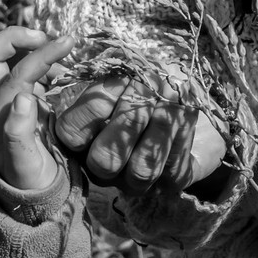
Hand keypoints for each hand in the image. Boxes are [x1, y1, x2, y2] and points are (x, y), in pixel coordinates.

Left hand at [0, 28, 76, 190]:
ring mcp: (6, 100)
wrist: (29, 196)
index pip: (17, 72)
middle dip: (15, 37)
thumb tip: (22, 98)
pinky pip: (21, 68)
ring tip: (62, 53)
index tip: (70, 43)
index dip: (42, 53)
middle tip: (48, 37)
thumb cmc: (30, 181)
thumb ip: (18, 135)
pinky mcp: (19, 101)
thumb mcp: (25, 166)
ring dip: (28, 46)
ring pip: (2, 58)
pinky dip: (39, 58)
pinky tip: (63, 69)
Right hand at [52, 73, 226, 194]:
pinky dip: (181, 133)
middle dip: (128, 121)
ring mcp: (135, 180)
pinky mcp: (169, 183)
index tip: (121, 78)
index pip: (71, 134)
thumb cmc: (147, 82)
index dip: (94, 107)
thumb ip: (115, 76)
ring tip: (171, 93)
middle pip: (103, 161)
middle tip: (149, 87)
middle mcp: (103, 167)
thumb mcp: (126, 73)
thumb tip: (123, 74)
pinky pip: (173, 167)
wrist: (186, 99)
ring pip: (141, 170)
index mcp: (83, 138)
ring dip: (159, 127)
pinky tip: (186, 108)